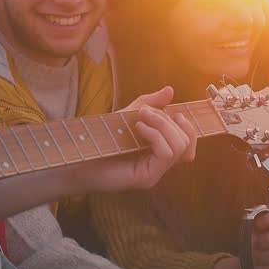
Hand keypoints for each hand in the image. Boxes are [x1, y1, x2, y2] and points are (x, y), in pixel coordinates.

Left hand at [80, 87, 196, 193]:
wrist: (79, 157)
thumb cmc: (102, 139)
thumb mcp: (129, 115)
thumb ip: (150, 104)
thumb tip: (170, 90)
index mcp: (161, 151)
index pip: (190, 141)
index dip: (185, 123)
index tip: (169, 110)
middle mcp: (161, 165)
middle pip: (187, 142)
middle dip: (168, 120)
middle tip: (145, 112)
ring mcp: (156, 173)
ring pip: (180, 147)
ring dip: (162, 126)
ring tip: (140, 119)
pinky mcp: (147, 178)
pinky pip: (166, 154)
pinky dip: (155, 136)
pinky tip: (138, 128)